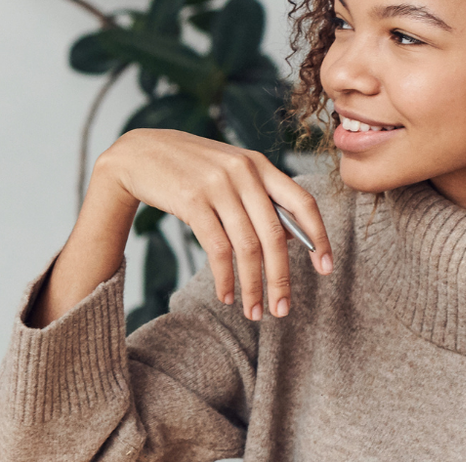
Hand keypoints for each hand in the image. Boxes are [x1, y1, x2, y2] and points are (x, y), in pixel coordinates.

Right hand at [83, 128, 333, 320]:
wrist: (138, 154)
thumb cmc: (187, 168)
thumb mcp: (228, 172)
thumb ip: (258, 197)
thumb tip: (291, 239)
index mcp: (259, 164)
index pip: (302, 202)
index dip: (320, 238)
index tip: (327, 268)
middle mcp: (243, 172)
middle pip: (274, 235)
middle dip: (280, 278)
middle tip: (282, 309)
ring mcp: (217, 185)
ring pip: (247, 247)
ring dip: (252, 286)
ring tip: (254, 311)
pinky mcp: (191, 200)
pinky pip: (217, 248)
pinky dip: (224, 277)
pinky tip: (226, 294)